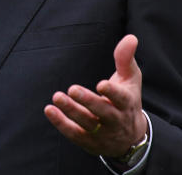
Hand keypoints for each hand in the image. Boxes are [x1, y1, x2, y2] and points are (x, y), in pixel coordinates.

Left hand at [43, 34, 147, 156]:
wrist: (130, 138)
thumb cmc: (128, 100)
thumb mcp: (131, 79)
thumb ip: (126, 59)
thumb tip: (131, 37)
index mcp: (127, 104)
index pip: (122, 99)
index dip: (112, 93)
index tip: (101, 84)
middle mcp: (116, 120)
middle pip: (103, 113)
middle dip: (88, 102)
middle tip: (72, 89)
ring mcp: (103, 134)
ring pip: (86, 123)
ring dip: (71, 111)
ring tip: (56, 97)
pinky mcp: (89, 142)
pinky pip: (74, 134)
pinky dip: (61, 123)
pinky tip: (50, 110)